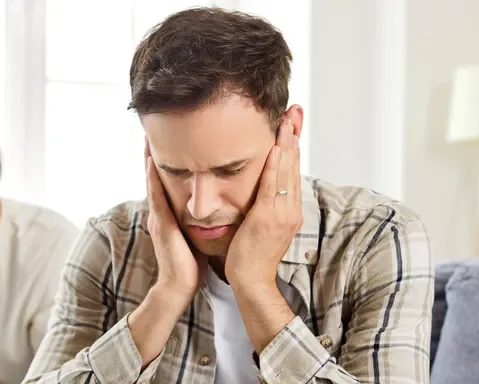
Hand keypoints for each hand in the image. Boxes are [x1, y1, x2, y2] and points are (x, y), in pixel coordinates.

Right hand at [145, 139, 206, 305]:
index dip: (164, 163)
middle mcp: (160, 213)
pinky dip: (152, 180)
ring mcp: (158, 218)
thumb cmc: (189, 265)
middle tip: (150, 132)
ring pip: (152, 183)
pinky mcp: (161, 225)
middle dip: (151, 156)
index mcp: (168, 216)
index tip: (166, 142)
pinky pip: (156, 197)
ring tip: (146, 139)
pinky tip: (150, 164)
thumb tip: (210, 212)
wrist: (178, 287)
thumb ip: (196, 222)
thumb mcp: (194, 236)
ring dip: (148, 161)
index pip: (165, 184)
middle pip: (155, 178)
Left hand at [225, 119, 302, 285]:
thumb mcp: (262, 226)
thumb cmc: (251, 254)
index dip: (293, 145)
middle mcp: (291, 209)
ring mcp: (282, 213)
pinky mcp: (268, 218)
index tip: (292, 123)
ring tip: (287, 120)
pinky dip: (275, 166)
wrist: (250, 279)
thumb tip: (261, 190)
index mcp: (290, 210)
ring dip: (287, 143)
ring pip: (286, 172)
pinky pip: (273, 186)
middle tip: (295, 111)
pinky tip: (276, 147)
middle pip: (294, 166)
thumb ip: (265, 207)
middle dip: (294, 136)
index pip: (292, 171)